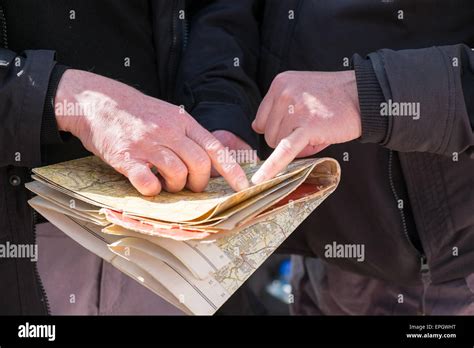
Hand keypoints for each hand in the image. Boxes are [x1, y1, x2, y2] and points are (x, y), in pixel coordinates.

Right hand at [55, 69, 248, 194]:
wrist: (98, 101)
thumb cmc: (138, 113)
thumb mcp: (169, 115)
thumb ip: (190, 135)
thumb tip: (212, 162)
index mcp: (182, 121)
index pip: (215, 148)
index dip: (231, 169)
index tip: (242, 186)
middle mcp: (168, 131)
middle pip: (199, 164)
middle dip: (199, 183)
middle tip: (189, 186)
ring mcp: (147, 144)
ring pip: (177, 174)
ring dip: (176, 187)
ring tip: (167, 183)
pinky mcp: (125, 157)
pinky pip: (147, 182)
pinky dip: (152, 190)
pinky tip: (148, 185)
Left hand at [251, 70, 360, 183]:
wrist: (364, 95)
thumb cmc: (334, 97)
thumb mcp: (301, 89)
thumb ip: (279, 105)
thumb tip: (258, 127)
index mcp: (280, 84)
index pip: (262, 119)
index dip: (278, 128)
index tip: (294, 126)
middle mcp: (284, 94)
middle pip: (269, 133)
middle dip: (287, 137)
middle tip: (311, 128)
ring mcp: (295, 110)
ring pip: (277, 144)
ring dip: (296, 145)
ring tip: (317, 132)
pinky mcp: (308, 127)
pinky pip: (285, 151)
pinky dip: (272, 167)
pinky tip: (261, 179)